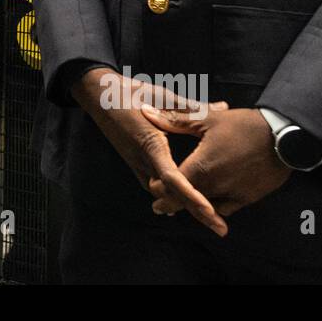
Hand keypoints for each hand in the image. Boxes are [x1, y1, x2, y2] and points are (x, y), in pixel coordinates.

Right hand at [73, 67, 229, 236]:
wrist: (98, 95)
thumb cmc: (130, 92)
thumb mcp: (162, 96)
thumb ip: (192, 108)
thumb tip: (222, 108)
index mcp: (150, 144)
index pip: (173, 179)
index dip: (192, 197)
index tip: (211, 211)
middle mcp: (142, 160)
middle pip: (171, 195)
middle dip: (195, 210)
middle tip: (220, 228)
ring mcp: (137, 164)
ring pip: (163, 194)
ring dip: (185, 205)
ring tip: (211, 218)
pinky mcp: (135, 163)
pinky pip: (156, 186)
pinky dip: (173, 195)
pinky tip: (187, 201)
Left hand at [142, 105, 292, 218]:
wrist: (285, 138)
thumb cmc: (243, 126)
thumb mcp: (206, 119)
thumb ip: (174, 120)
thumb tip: (145, 111)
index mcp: (201, 168)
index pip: (169, 188)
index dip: (157, 190)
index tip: (151, 186)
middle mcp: (215, 187)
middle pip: (184, 203)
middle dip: (172, 201)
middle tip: (160, 201)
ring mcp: (232, 195)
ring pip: (204, 208)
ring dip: (193, 204)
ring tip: (185, 197)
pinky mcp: (248, 199)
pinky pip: (225, 208)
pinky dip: (214, 205)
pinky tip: (210, 197)